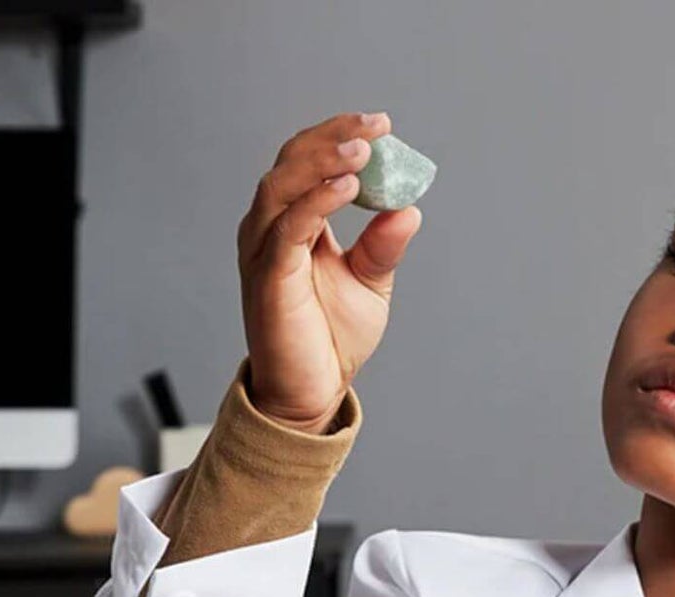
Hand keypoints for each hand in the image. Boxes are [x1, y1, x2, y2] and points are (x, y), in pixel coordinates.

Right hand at [236, 111, 422, 432]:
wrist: (311, 392)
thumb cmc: (331, 339)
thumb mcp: (370, 285)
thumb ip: (383, 246)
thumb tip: (409, 210)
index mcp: (292, 224)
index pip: (310, 163)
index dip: (341, 137)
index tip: (383, 126)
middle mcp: (270, 228)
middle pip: (293, 162)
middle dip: (334, 137)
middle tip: (376, 126)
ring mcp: (265, 250)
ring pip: (284, 185)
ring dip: (324, 162)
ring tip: (362, 149)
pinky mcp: (269, 276)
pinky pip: (289, 227)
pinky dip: (318, 202)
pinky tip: (349, 188)